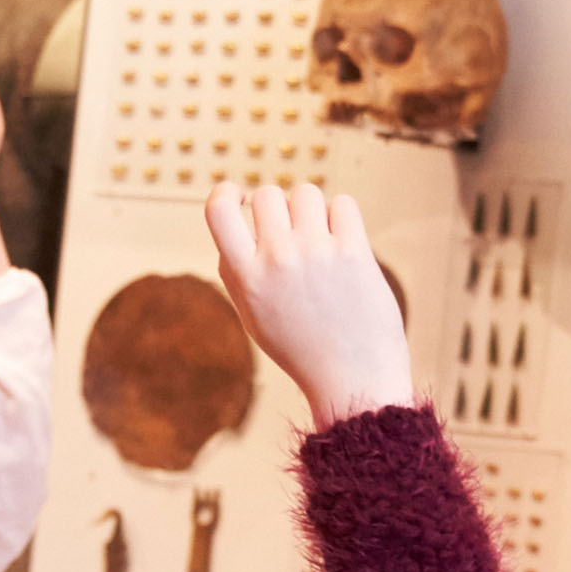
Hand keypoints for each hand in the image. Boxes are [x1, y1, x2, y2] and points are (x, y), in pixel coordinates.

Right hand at [203, 181, 411, 429]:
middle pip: (268, 194)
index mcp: (245, 277)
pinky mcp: (354, 252)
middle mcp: (276, 259)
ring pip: (306, 193)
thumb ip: (236, 272)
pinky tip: (344, 244)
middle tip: (294, 234)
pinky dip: (343, 218)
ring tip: (321, 240)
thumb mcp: (253, 317)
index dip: (225, 191)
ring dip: (313, 210)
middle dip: (279, 207)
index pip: (216, 209)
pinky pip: (343, 204)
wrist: (353, 380)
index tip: (239, 196)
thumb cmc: (302, 349)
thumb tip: (236, 223)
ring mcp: (316, 253)